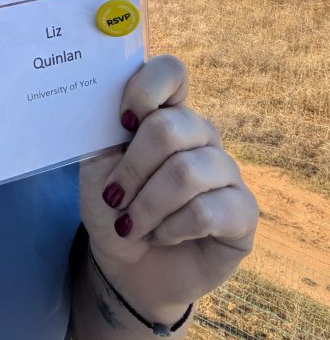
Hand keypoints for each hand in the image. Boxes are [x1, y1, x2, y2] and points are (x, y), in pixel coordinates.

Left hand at [79, 54, 258, 321]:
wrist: (126, 267)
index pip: (170, 71)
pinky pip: (207, 211)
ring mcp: (226, 171)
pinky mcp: (243, 212)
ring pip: (186, 172)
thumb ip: (101, 128)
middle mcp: (200, 134)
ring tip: (131, 225)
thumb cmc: (112, 206)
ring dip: (147, 206)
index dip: (144, 90)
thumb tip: (98, 98)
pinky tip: (163, 237)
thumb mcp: (95, 164)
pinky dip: (171, 229)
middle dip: (132, 169)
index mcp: (165, 112)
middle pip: (170, 128)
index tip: (121, 122)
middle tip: (113, 197)